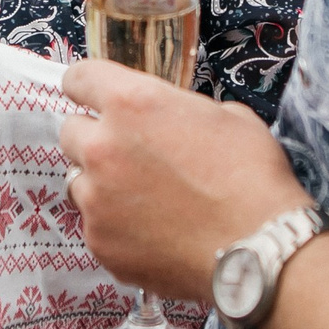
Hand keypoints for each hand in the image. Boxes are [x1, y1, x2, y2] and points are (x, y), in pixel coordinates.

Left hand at [57, 61, 309, 300]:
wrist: (258, 250)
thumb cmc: (252, 177)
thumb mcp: (226, 116)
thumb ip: (180, 110)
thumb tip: (171, 120)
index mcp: (131, 104)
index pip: (80, 78)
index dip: (88, 86)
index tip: (94, 96)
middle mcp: (102, 148)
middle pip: (71, 132)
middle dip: (95, 138)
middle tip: (129, 153)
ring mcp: (96, 201)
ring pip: (79, 182)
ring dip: (101, 184)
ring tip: (144, 199)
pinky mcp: (100, 244)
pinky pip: (95, 226)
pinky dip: (116, 226)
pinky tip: (153, 233)